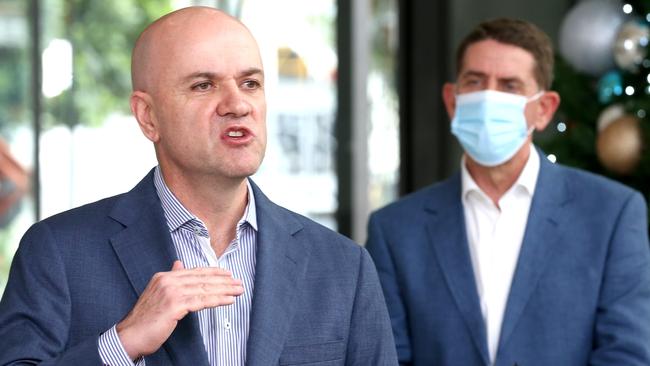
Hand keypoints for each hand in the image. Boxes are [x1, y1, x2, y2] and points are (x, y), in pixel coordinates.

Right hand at [116, 260, 243, 358]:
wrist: (130, 335)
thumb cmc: (145, 319)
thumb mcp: (157, 294)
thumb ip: (170, 278)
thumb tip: (179, 264)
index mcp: (164, 277)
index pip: (194, 272)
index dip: (214, 272)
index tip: (228, 274)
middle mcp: (168, 281)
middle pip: (202, 279)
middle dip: (224, 281)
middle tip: (239, 283)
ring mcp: (171, 292)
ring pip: (204, 289)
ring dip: (225, 290)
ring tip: (238, 291)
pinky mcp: (174, 305)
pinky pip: (201, 301)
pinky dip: (217, 300)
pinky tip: (228, 300)